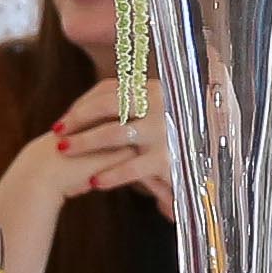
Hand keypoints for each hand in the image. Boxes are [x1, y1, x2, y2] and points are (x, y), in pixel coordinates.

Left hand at [47, 94, 177, 203]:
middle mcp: (160, 105)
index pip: (108, 91)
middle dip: (78, 120)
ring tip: (65, 152)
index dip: (81, 106)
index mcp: (152, 90)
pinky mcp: (169, 159)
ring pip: (115, 133)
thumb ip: (120, 106)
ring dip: (86, 142)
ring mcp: (164, 131)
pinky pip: (133, 167)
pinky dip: (111, 173)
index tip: (61, 122)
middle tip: (57, 136)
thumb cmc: (172, 133)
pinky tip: (94, 182)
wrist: (214, 153)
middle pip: (108, 105)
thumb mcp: (153, 113)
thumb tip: (77, 111)